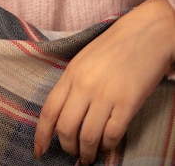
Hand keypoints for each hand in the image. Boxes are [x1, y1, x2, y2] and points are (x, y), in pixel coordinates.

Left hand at [34, 0, 174, 164]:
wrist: (146, 33)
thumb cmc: (114, 46)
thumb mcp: (84, 59)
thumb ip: (72, 84)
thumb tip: (63, 115)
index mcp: (71, 73)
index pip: (49, 110)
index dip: (41, 135)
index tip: (39, 151)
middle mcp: (85, 85)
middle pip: (66, 128)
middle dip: (67, 147)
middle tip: (73, 152)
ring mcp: (106, 94)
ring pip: (88, 137)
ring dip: (86, 152)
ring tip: (89, 155)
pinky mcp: (128, 103)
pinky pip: (112, 135)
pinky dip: (107, 146)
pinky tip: (107, 144)